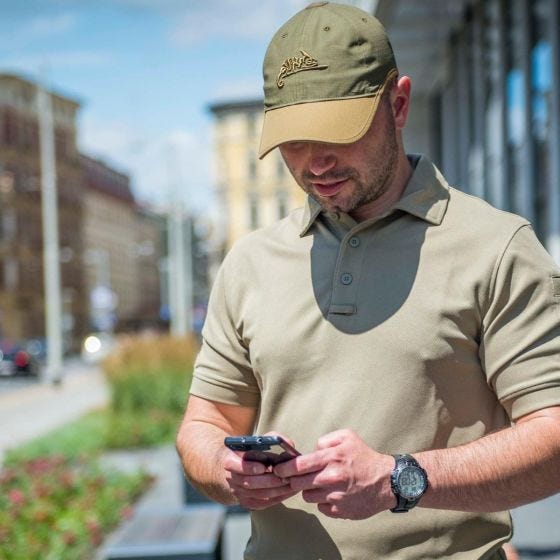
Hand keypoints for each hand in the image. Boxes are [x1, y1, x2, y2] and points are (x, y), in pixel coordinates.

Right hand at [223, 434, 298, 509]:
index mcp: (230, 460)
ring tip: (292, 484)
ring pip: (258, 494)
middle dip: (269, 480)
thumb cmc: (250, 450)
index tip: (263, 467)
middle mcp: (231, 478)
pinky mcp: (246, 502)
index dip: (249, 467)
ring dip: (276, 490)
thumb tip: (289, 444)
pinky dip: (277, 498)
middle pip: (250, 483)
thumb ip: (272, 438)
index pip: (236, 465)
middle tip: (286, 477)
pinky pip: (262, 503)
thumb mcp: (257, 440)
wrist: (234, 467)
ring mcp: (238, 492)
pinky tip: (288, 492)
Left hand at [274, 429, 392, 518]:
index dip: (284, 468)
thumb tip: (311, 451)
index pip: (299, 465)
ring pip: (308, 496)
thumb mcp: (347, 436)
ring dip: (310, 490)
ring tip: (321, 484)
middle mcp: (332, 478)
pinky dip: (323, 502)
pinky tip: (332, 494)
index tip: (277, 469)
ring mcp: (336, 497)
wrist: (388, 481)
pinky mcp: (341, 512)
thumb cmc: (365, 457)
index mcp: (332, 458)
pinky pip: (321, 508)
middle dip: (294, 480)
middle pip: (298, 483)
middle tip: (297, 477)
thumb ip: (325, 440)